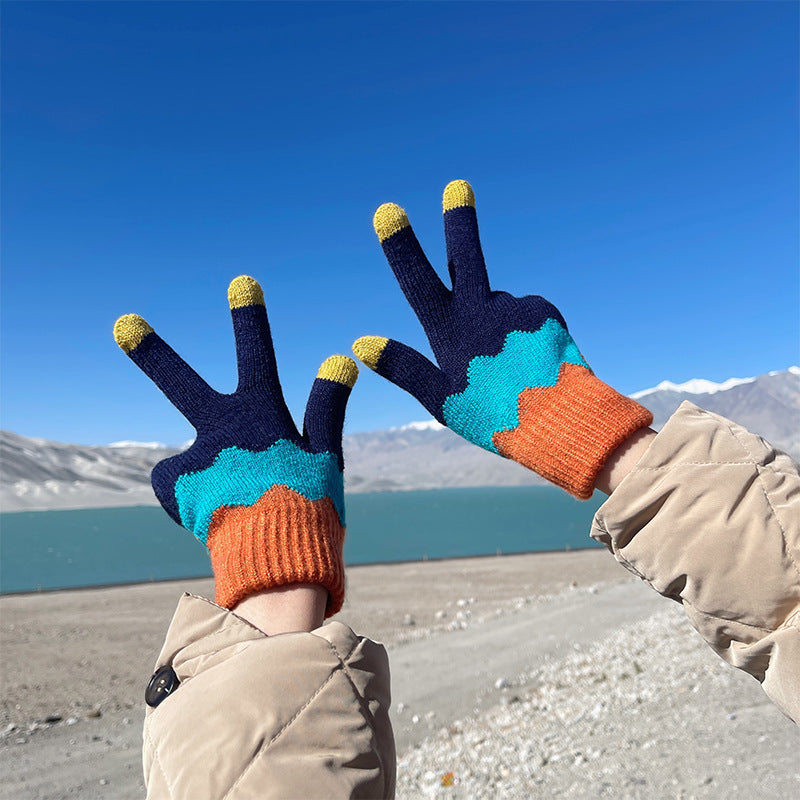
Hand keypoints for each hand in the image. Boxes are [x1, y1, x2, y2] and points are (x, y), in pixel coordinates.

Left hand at [114, 276, 356, 613]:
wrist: (279, 559)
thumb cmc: (311, 507)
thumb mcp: (325, 455)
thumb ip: (326, 405)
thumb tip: (342, 356)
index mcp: (262, 415)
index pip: (257, 354)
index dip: (250, 317)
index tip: (241, 281)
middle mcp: (223, 429)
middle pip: (180, 383)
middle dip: (151, 352)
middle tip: (122, 324)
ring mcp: (197, 459)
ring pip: (182, 460)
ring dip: (192, 478)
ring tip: (231, 512)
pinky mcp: (179, 490)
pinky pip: (181, 490)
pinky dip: (197, 503)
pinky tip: (218, 520)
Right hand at [353, 180, 651, 498]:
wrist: (561, 422)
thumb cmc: (494, 419)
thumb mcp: (441, 401)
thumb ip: (403, 367)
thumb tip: (360, 342)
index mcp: (451, 332)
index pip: (418, 281)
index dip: (401, 246)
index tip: (388, 209)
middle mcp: (483, 310)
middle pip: (467, 256)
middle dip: (459, 220)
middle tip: (458, 185)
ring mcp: (515, 308)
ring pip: (497, 306)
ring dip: (497, 326)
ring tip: (510, 372)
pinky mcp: (544, 312)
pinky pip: (524, 316)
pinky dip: (522, 333)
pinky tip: (531, 363)